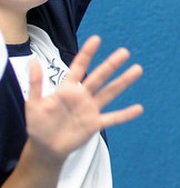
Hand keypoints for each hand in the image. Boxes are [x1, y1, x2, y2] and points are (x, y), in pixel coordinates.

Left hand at [26, 36, 143, 162]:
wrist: (45, 147)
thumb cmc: (38, 124)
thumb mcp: (33, 104)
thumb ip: (36, 83)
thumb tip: (33, 61)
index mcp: (67, 89)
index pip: (79, 67)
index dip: (87, 53)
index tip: (97, 39)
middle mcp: (82, 96)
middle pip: (99, 77)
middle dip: (111, 64)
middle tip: (124, 52)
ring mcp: (90, 109)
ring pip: (109, 93)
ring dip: (123, 82)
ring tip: (137, 69)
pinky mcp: (95, 124)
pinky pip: (112, 118)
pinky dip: (125, 114)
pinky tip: (139, 108)